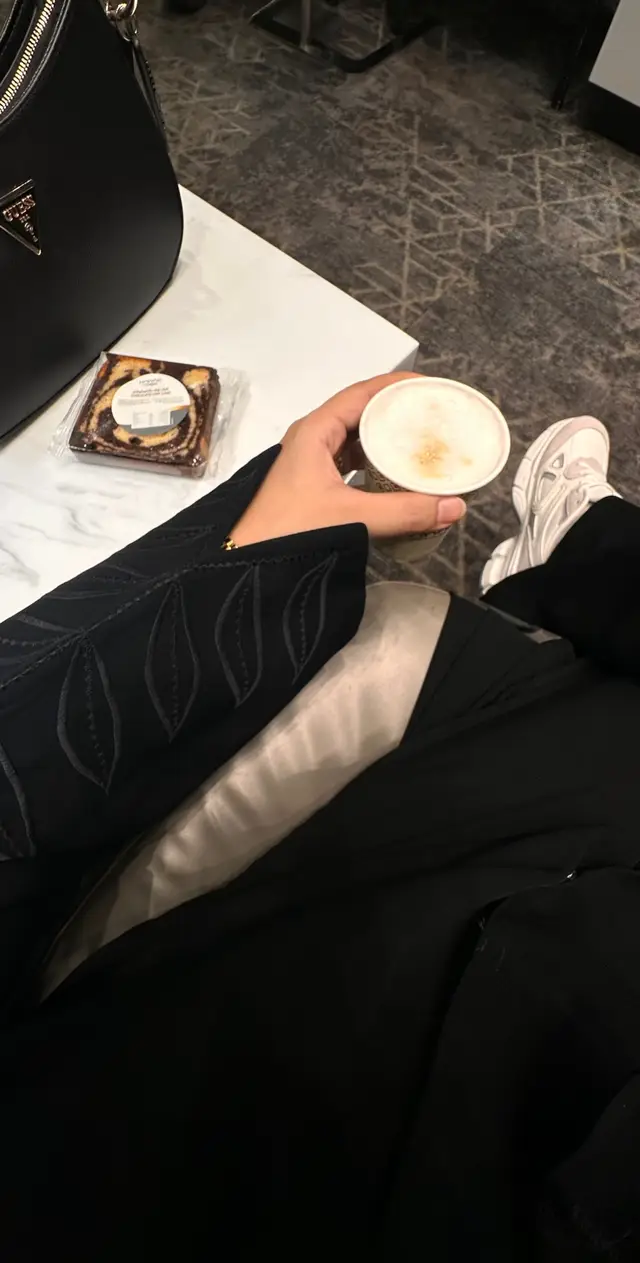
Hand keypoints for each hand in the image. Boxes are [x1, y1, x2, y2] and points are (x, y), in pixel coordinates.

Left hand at [232, 373, 466, 545]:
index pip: (362, 394)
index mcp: (315, 431)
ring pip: (355, 441)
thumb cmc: (289, 531)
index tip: (431, 387)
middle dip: (397, 414)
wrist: (243, 563)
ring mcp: (309, 462)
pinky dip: (374, 466)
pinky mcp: (311, 485)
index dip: (397, 386)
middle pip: (361, 414)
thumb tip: (455, 506)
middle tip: (435, 418)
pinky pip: (349, 464)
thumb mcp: (351, 517)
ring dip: (386, 441)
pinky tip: (395, 478)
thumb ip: (405, 512)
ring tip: (423, 445)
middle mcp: (312, 439)